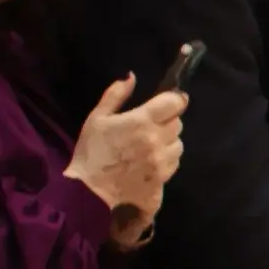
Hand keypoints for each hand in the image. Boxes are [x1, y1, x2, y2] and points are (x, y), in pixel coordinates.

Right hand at [67, 71, 186, 235]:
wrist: (90, 192)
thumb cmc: (91, 152)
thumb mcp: (97, 119)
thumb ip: (115, 95)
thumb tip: (131, 76)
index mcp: (142, 120)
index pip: (175, 102)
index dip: (174, 99)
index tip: (168, 102)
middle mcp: (157, 139)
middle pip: (178, 122)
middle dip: (168, 121)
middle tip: (150, 126)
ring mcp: (162, 160)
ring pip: (179, 143)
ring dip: (169, 141)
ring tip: (149, 145)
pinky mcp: (164, 177)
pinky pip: (175, 161)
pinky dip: (167, 158)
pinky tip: (151, 160)